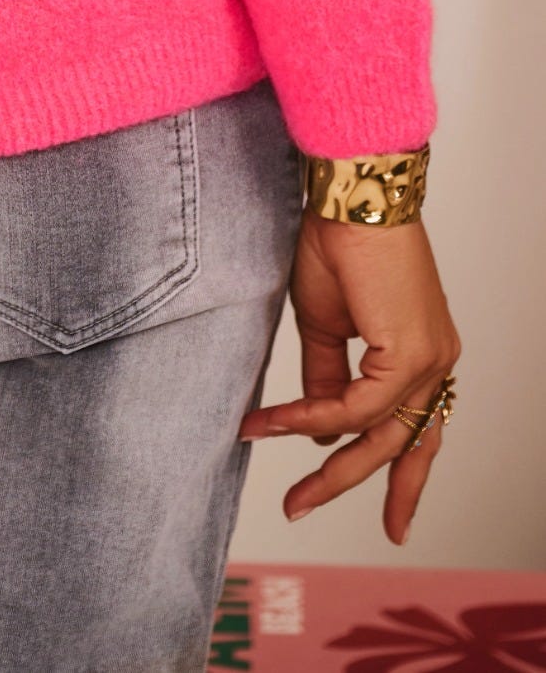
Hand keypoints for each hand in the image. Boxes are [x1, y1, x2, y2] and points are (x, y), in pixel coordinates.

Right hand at [240, 207, 460, 544]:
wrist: (348, 195)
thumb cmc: (337, 242)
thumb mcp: (325, 324)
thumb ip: (326, 377)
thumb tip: (319, 429)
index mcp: (424, 354)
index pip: (418, 429)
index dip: (403, 477)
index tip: (390, 518)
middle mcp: (437, 362)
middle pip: (403, 445)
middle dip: (359, 488)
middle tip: (313, 513)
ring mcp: (430, 359)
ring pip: (381, 436)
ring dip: (331, 469)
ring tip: (292, 494)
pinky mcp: (408, 353)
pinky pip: (356, 406)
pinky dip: (313, 420)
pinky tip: (278, 423)